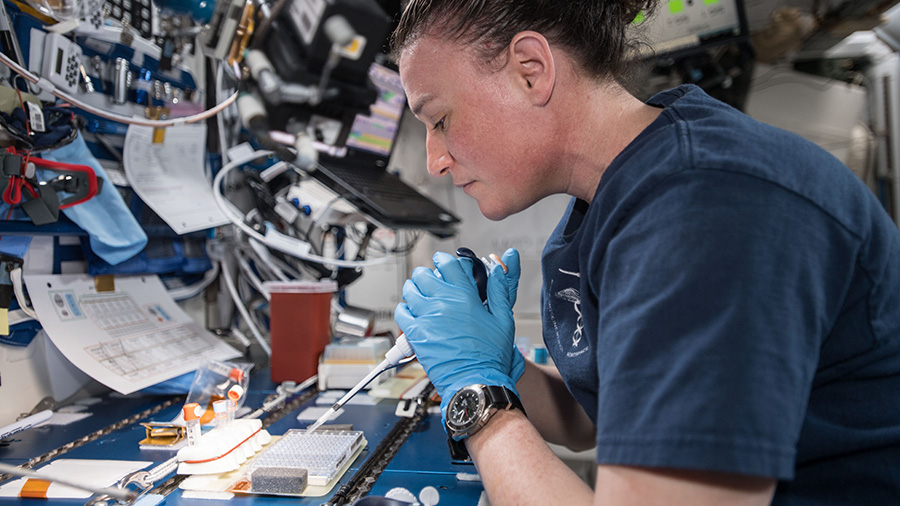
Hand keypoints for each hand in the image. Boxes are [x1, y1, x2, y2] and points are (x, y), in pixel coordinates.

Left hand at [395, 251, 524, 420]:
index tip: (445, 263)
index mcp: (465, 296)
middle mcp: (443, 303)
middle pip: (424, 273)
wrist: (476, 382)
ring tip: (423, 297)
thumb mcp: (503, 318)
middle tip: (434, 283)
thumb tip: (500, 266)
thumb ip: (499, 289)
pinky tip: (415, 315)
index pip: (448, 263)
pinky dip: (406, 310)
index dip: (445, 260)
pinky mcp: (416, 334)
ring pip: (410, 289)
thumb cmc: (490, 356)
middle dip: (429, 275)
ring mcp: (426, 318)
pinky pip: (401, 312)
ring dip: (415, 289)